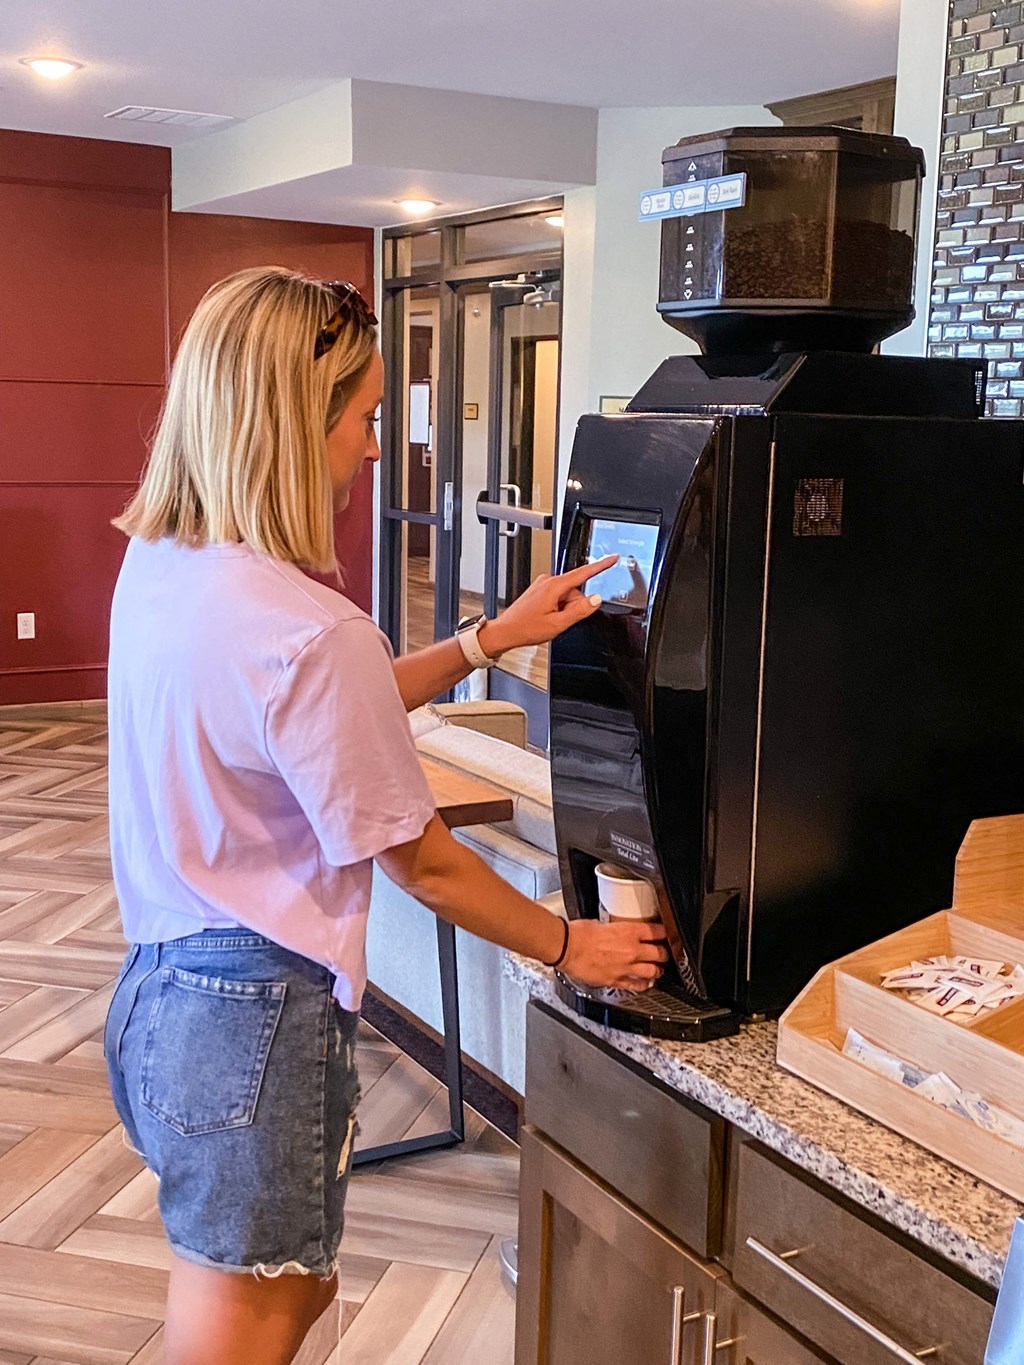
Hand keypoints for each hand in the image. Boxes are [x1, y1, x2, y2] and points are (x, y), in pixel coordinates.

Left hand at [478, 555, 618, 655]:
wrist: (506, 631)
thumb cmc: (526, 628)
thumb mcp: (558, 623)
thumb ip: (579, 611)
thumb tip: (595, 600)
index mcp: (553, 586)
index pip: (583, 573)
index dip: (600, 565)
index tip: (612, 558)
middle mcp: (548, 581)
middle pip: (575, 591)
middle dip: (574, 606)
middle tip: (561, 620)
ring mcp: (543, 585)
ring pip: (567, 596)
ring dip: (565, 609)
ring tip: (550, 621)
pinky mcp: (540, 591)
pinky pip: (558, 597)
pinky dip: (558, 608)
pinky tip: (547, 618)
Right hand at [560, 918, 669, 990]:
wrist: (566, 948)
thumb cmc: (578, 933)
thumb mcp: (600, 923)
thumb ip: (613, 929)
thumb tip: (615, 930)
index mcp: (628, 931)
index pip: (656, 932)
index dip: (664, 933)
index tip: (665, 934)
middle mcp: (631, 950)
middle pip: (659, 954)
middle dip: (663, 954)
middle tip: (663, 953)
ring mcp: (624, 967)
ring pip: (652, 971)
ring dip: (656, 971)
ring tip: (657, 970)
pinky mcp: (615, 980)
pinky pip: (635, 985)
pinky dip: (642, 985)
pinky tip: (645, 984)